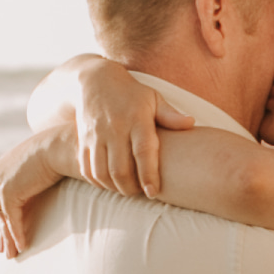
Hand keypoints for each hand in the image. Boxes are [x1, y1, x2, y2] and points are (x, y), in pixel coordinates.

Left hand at [0, 136, 60, 255]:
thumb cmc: (59, 155)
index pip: (0, 200)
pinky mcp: (8, 192)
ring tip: (12, 255)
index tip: (6, 235)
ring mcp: (0, 183)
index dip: (3, 219)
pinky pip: (12, 219)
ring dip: (8, 238)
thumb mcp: (41, 172)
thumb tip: (39, 194)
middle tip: (4, 250)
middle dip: (1, 232)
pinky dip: (17, 234)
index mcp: (1, 169)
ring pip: (2, 218)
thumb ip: (33, 185)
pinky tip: (23, 247)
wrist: (61, 146)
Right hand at [69, 62, 167, 197]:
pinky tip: (108, 183)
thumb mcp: (152, 98)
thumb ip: (170, 115)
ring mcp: (96, 136)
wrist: (93, 81)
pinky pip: (86, 169)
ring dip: (114, 187)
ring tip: (125, 188)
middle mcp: (114, 129)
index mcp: (136, 119)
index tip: (152, 192)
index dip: (148, 175)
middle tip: (140, 191)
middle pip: (120, 169)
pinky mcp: (82, 141)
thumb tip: (191, 123)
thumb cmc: (130, 93)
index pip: (143, 152)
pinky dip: (97, 182)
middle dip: (130, 188)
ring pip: (102, 173)